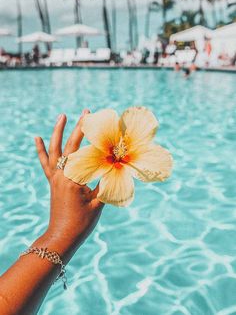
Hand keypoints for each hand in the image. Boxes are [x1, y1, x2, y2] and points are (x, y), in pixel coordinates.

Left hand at [34, 110, 103, 254]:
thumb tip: (117, 167)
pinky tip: (37, 138)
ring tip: (62, 116)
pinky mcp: (52, 182)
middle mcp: (61, 175)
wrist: (62, 236)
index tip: (99, 122)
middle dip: (78, 127)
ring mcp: (55, 178)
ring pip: (54, 150)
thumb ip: (106, 183)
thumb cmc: (82, 222)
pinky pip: (45, 163)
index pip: (83, 151)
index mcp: (73, 179)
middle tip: (85, 112)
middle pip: (69, 146)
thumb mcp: (98, 203)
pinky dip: (40, 149)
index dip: (90, 136)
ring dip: (57, 132)